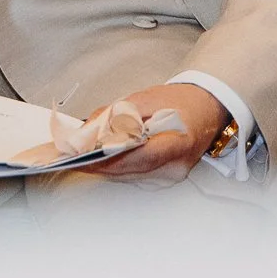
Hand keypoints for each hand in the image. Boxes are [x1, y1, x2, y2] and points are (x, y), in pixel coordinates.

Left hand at [78, 82, 231, 179]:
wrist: (209, 108)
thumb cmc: (181, 101)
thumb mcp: (144, 99)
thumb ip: (114, 116)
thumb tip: (86, 132)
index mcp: (177, 143)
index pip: (136, 157)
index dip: (104, 159)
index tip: (78, 157)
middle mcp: (175, 167)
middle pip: (127, 170)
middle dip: (96, 164)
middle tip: (67, 157)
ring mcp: (171, 176)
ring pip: (128, 175)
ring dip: (102, 167)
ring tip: (76, 157)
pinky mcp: (164, 177)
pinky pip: (134, 174)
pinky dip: (115, 166)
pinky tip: (98, 159)